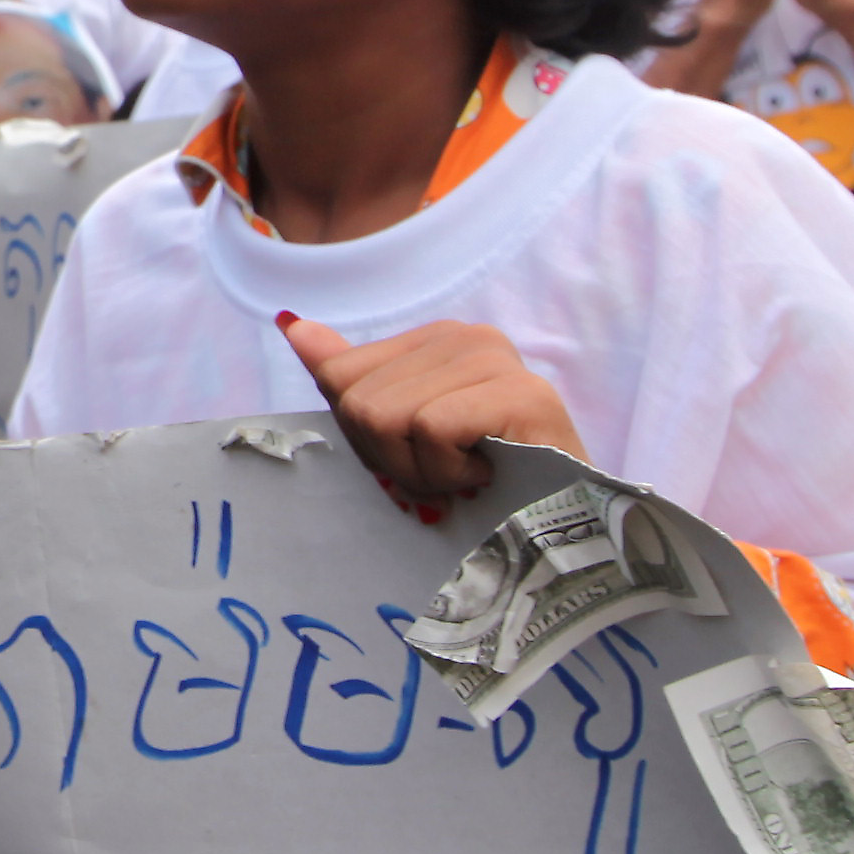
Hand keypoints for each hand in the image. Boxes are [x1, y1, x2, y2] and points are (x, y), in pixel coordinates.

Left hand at [279, 312, 578, 521]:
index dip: (366, 438)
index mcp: (437, 340)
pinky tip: (488, 474)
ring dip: (423, 471)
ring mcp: (499, 361)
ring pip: (387, 416)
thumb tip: (291, 324)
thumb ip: (351, 376)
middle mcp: (468, 337)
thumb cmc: (483, 486)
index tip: (418, 456)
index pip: (340, 377)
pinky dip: (450, 471)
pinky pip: (432, 429)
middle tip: (447, 474)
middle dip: (392, 459)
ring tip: (470, 475)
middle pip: (358, 402)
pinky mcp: (523, 394)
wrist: (562, 529)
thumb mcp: (403, 432)